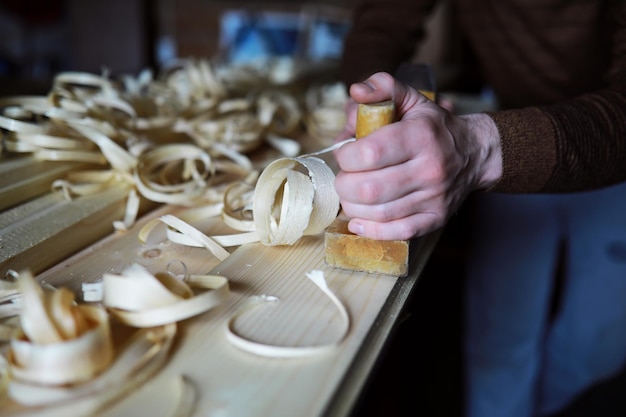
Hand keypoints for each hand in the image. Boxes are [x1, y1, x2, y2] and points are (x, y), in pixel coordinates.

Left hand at [333, 72, 501, 239]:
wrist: (474, 154)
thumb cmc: (433, 127)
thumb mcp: (412, 98)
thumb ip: (382, 87)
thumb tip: (356, 91)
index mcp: (420, 136)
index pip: (370, 153)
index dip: (346, 156)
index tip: (346, 152)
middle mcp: (430, 168)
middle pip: (369, 188)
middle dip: (345, 184)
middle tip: (345, 177)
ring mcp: (434, 197)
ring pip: (379, 213)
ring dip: (353, 207)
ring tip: (351, 195)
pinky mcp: (435, 219)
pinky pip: (398, 232)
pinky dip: (371, 230)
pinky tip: (359, 221)